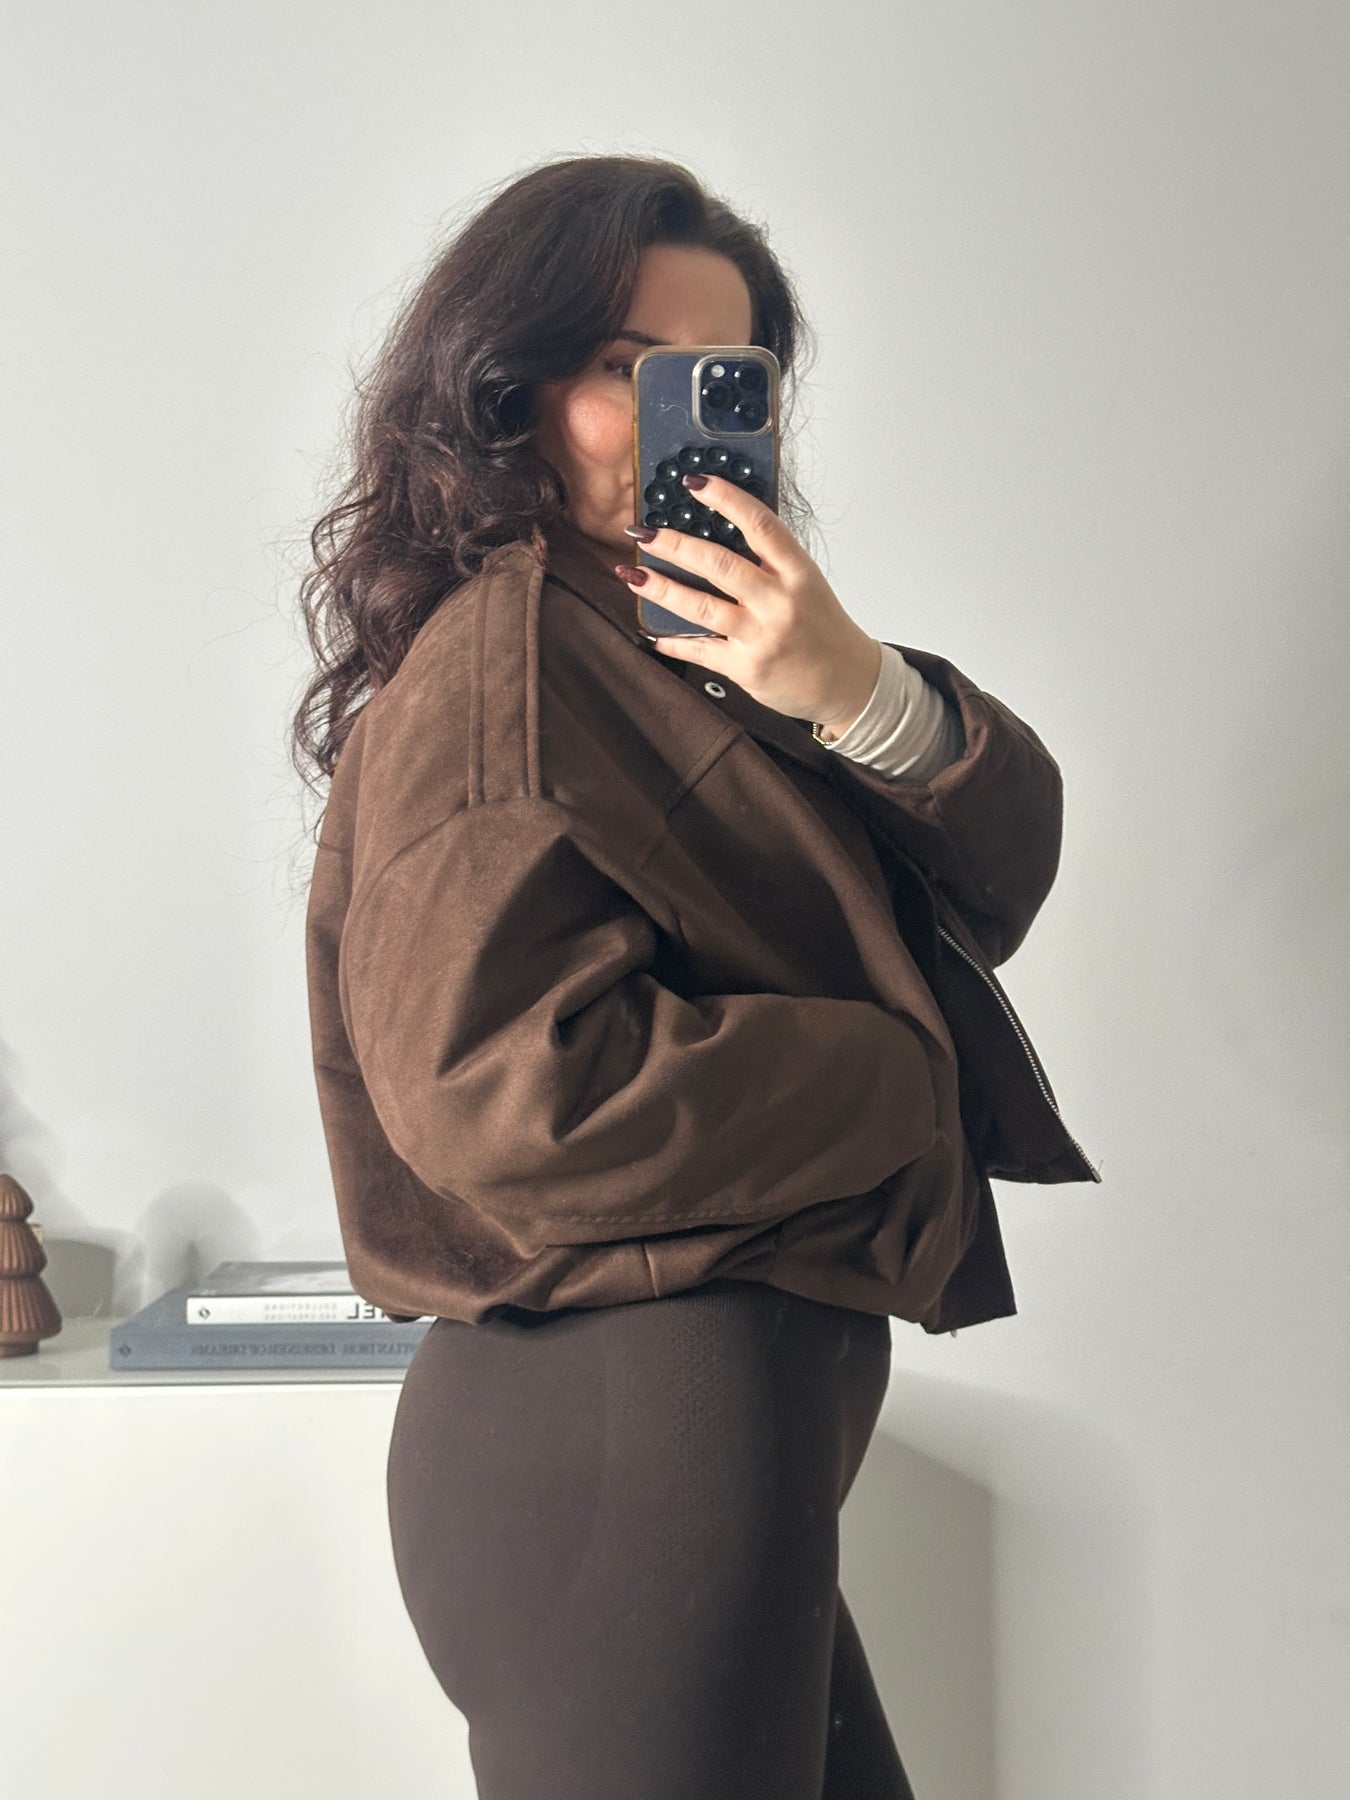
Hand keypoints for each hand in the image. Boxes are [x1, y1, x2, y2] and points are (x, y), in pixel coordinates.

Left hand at [612, 473, 881, 732]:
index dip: (726, 499)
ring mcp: (762, 636)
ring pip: (703, 608)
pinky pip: (701, 651)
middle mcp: (780, 602)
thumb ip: (770, 561)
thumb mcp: (806, 584)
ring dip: (663, 589)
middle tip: (643, 533)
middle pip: (720, 565)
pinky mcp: (747, 668)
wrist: (848, 681)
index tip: (694, 482)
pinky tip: (651, 632)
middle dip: (675, 545)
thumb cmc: (822, 628)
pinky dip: (673, 642)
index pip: (760, 525)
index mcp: (798, 572)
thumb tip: (721, 529)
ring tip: (633, 574)